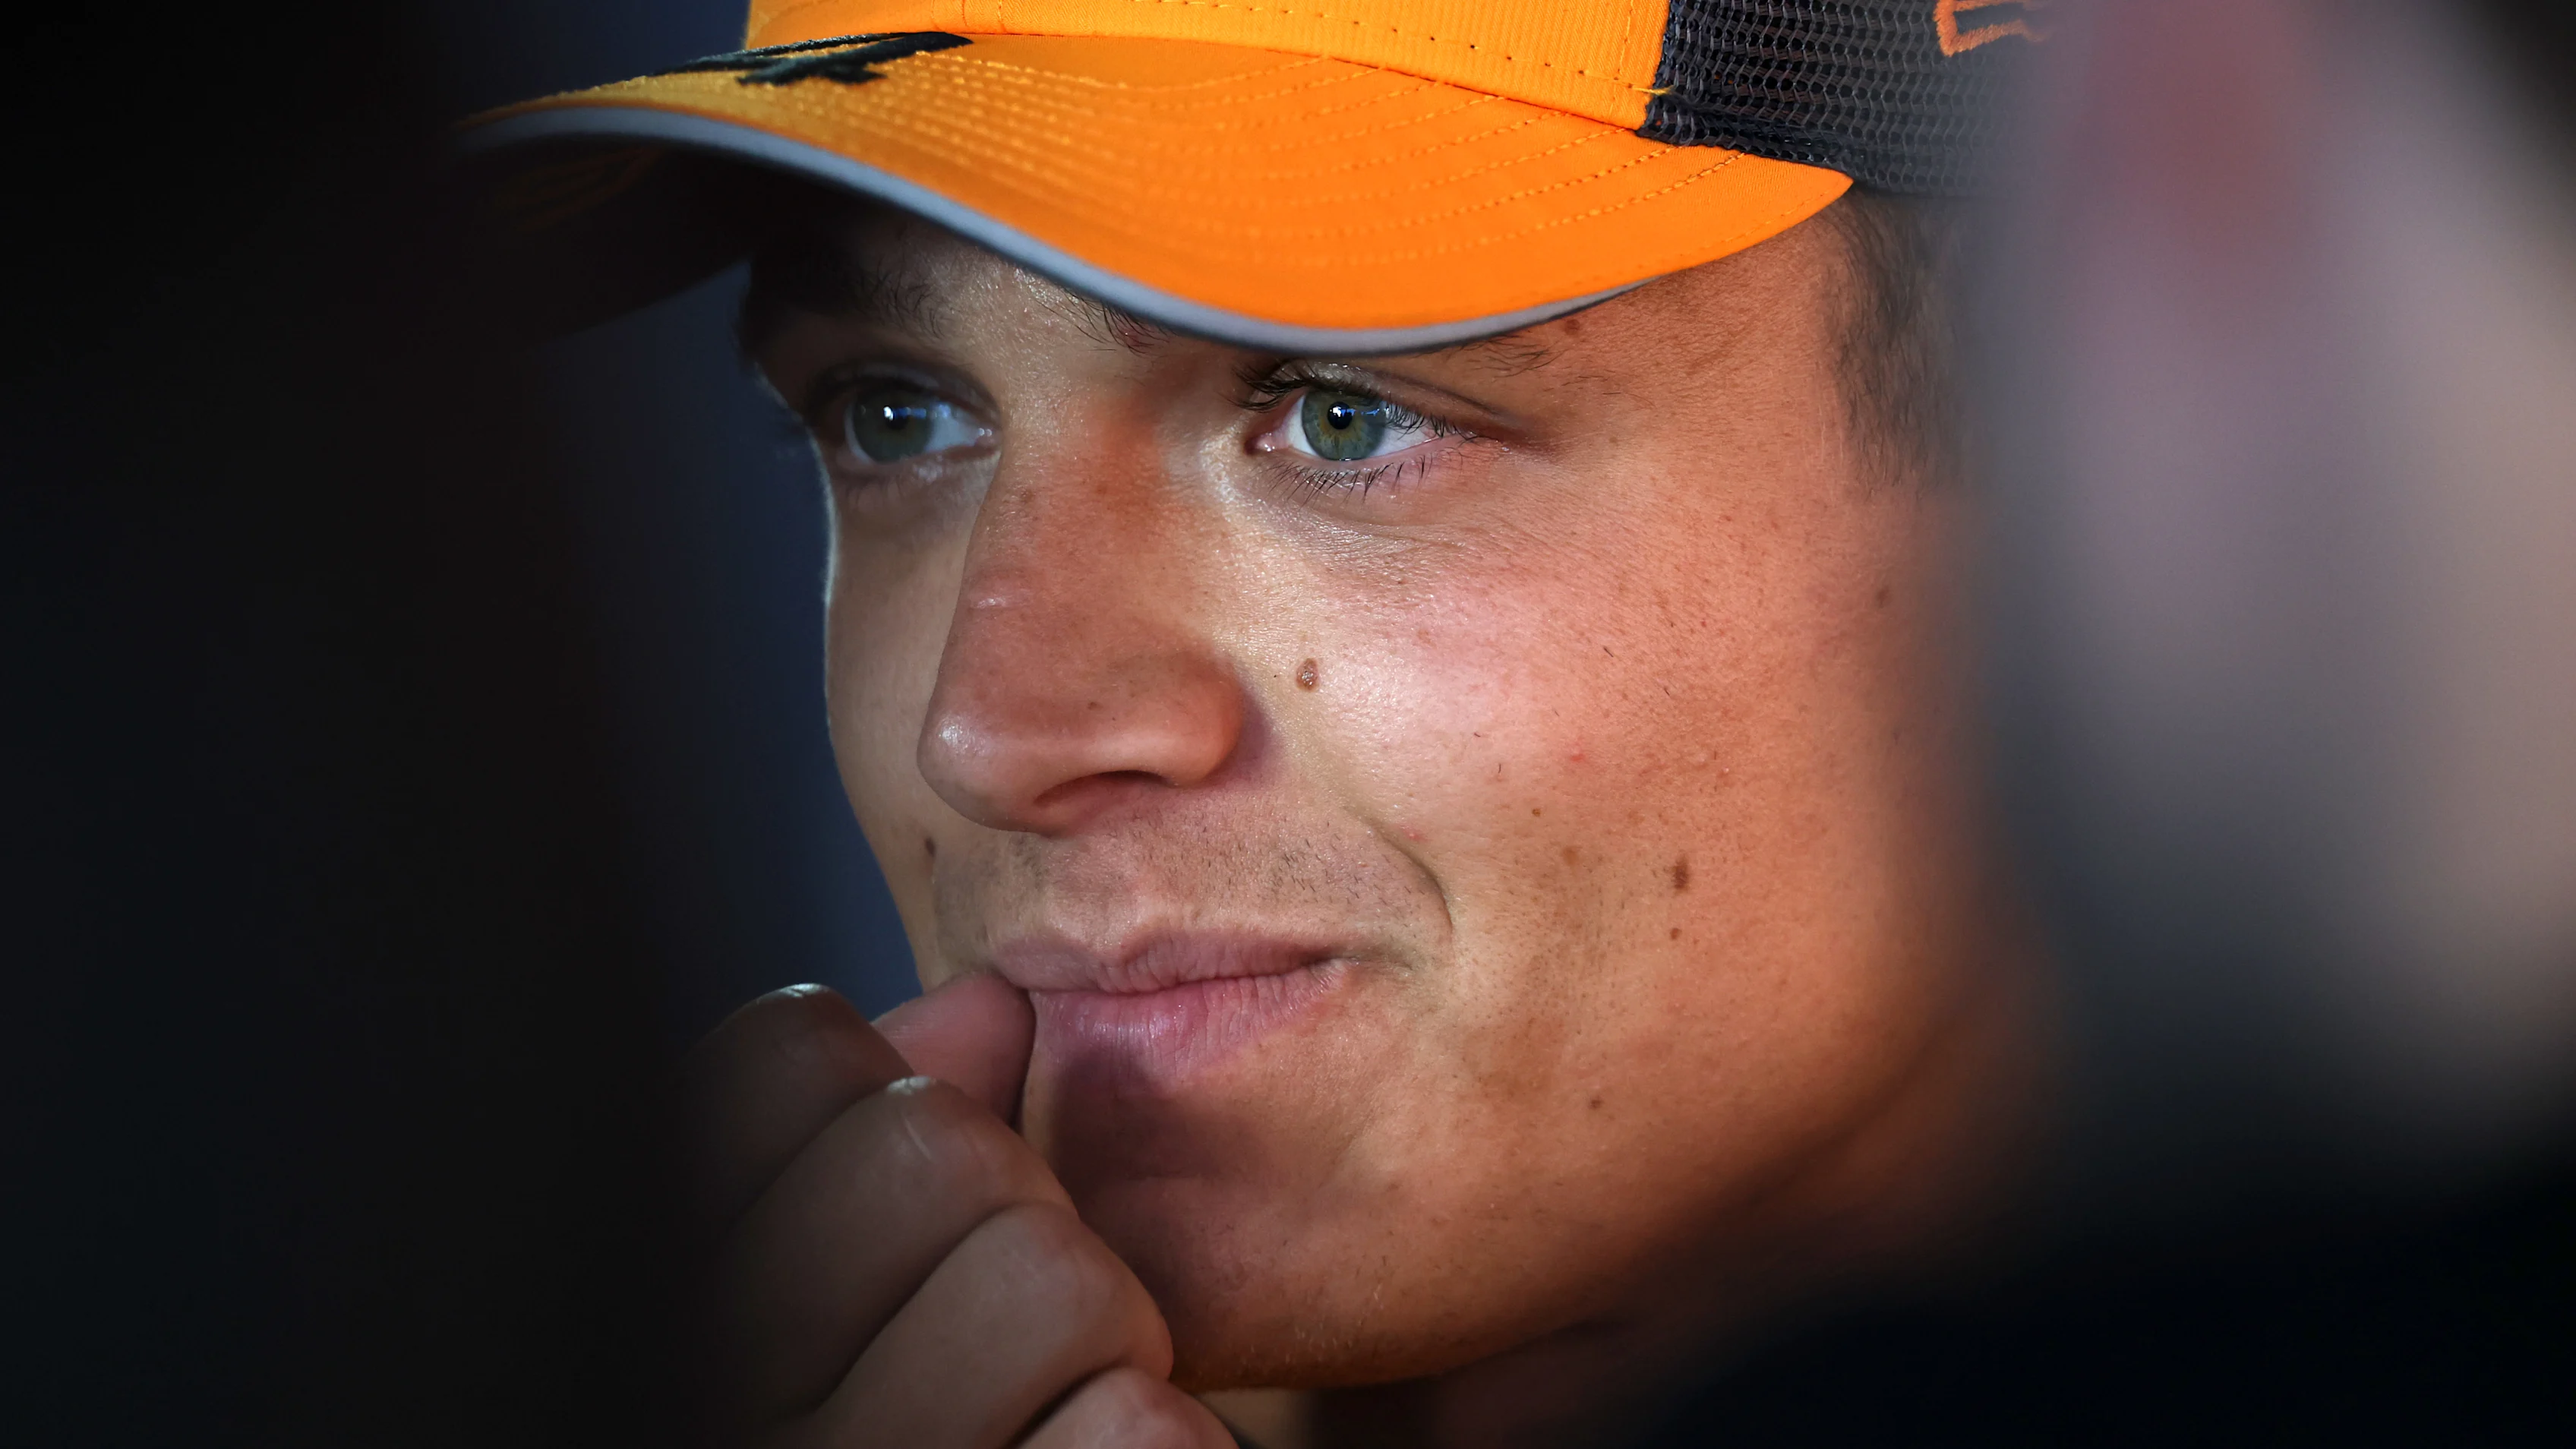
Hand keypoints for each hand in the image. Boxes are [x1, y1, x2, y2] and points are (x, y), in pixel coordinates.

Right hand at [684, 975, 1232, 1448]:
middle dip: (1020, 1221)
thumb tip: (988, 1005)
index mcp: (638, 1300)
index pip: (787, 1057)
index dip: (891, 1103)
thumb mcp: (784, 1308)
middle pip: (944, 1156)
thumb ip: (853, 1149)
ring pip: (1056, 1278)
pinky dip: (1153, 1448)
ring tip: (1046, 1421)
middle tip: (998, 1345)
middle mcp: (709, 1405)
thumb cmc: (838, 1427)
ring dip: (1104, 1344)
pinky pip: (1141, 1434)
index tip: (895, 1224)